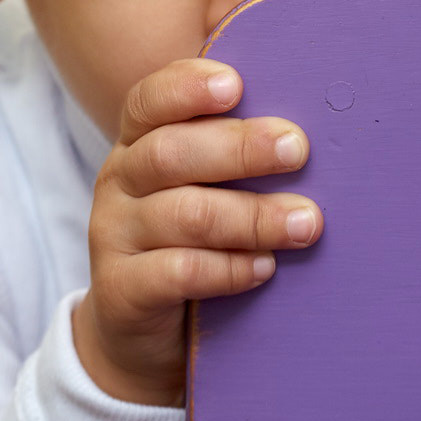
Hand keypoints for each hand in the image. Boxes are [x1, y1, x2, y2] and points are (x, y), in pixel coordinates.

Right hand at [74, 58, 317, 405]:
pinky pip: (177, 273)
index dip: (187, 88)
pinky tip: (265, 268)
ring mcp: (113, 236)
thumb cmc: (192, 242)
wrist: (142, 334)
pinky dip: (227, 269)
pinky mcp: (120, 290)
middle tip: (297, 149)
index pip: (150, 101)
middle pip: (170, 153)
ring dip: (251, 216)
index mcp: (137, 143)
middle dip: (238, 148)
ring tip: (305, 222)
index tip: (236, 85)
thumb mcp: (203, 188)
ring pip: (183, 215)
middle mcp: (118, 181)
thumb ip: (234, 152)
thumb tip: (306, 125)